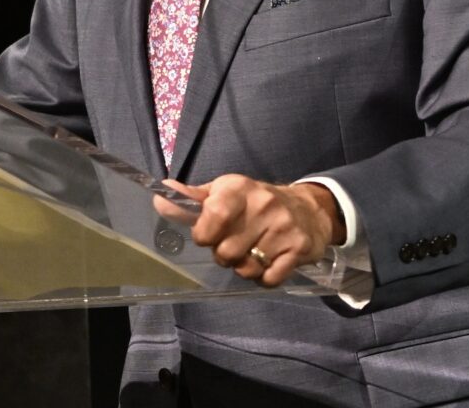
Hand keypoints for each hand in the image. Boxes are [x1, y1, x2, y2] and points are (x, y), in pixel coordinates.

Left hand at [154, 174, 341, 286]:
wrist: (309, 208)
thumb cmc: (256, 202)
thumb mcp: (225, 193)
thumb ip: (193, 200)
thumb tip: (160, 196)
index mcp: (240, 189)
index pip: (213, 216)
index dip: (204, 234)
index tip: (208, 235)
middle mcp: (263, 205)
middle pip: (226, 252)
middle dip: (224, 255)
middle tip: (234, 244)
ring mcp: (283, 227)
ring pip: (247, 269)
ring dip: (244, 268)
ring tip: (252, 252)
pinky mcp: (299, 248)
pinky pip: (269, 279)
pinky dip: (264, 278)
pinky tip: (268, 262)